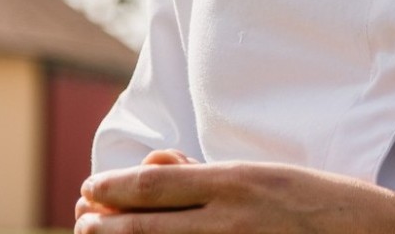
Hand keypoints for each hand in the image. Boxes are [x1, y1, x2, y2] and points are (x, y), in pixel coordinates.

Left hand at [75, 160, 394, 233]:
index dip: (113, 189)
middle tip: (81, 222)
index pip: (155, 187)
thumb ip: (202, 174)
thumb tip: (151, 166)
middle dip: (106, 225)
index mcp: (234, 182)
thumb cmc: (313, 200)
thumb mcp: (260, 174)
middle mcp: (229, 219)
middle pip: (147, 226)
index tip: (89, 187)